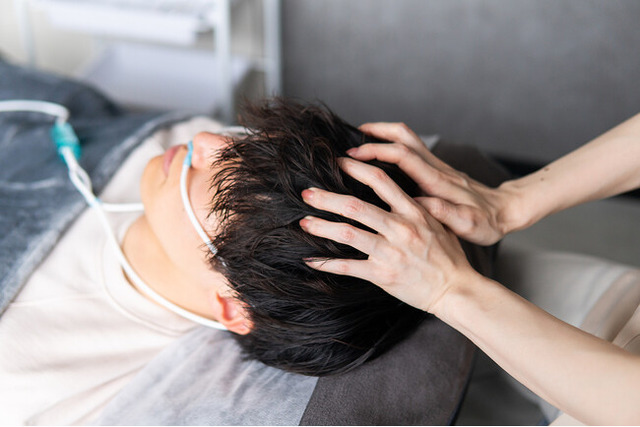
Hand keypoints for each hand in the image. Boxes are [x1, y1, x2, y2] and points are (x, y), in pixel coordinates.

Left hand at [299, 157, 480, 314]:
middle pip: (355, 206)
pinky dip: (326, 263)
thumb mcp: (438, 224)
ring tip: (304, 222)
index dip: (356, 169)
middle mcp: (400, 228)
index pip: (380, 181)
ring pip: (347, 233)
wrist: (456, 290)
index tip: (338, 164)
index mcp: (413, 212)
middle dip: (327, 198)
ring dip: (321, 226)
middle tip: (307, 193)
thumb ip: (418, 208)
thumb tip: (400, 194)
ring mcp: (390, 252)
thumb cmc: (449, 257)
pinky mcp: (382, 275)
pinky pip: (348, 267)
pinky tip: (311, 259)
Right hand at [352, 122, 513, 244]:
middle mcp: (436, 168)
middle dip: (376, 132)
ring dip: (383, 134)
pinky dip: (392, 145)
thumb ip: (446, 213)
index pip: (403, 156)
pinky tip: (380, 158)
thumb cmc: (486, 222)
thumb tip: (422, 204)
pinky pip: (411, 149)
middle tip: (350, 139)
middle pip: (404, 136)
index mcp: (438, 181)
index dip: (377, 151)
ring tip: (360, 142)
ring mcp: (437, 166)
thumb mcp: (469, 225)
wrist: (506, 211)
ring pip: (407, 138)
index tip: (353, 155)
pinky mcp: (437, 169)